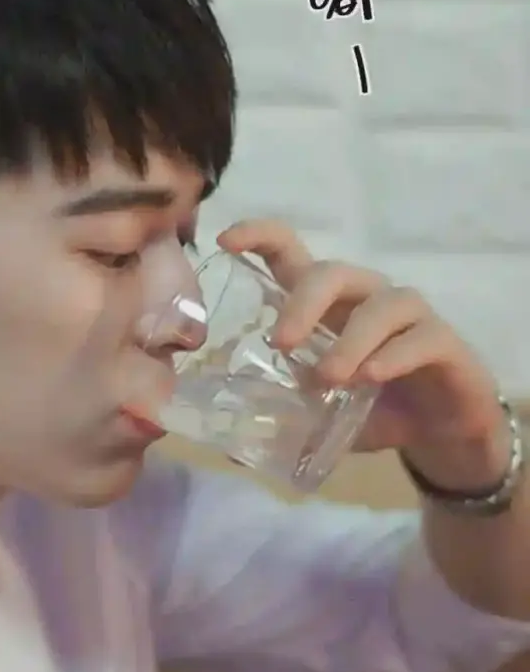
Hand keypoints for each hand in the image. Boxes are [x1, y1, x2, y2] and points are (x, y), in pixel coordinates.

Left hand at [217, 219, 510, 488]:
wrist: (439, 433)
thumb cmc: (373, 406)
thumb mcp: (319, 410)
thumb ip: (283, 408)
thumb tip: (229, 434)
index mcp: (326, 305)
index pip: (291, 253)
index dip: (259, 237)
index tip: (225, 242)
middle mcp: (365, 298)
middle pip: (333, 273)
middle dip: (302, 303)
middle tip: (281, 342)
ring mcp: (409, 316)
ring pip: (381, 306)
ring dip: (349, 341)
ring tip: (330, 378)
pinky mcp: (444, 341)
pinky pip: (421, 337)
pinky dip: (393, 355)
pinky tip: (372, 377)